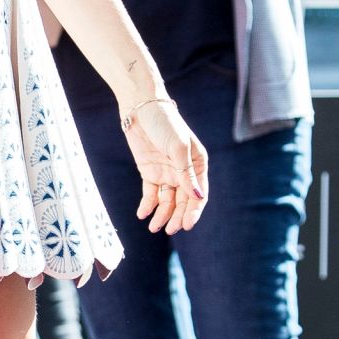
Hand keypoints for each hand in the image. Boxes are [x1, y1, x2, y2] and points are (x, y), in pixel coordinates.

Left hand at [122, 97, 207, 233]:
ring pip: (167, 201)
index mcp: (197, 164)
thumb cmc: (165, 123)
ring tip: (154, 228)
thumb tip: (197, 196)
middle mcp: (184, 171)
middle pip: (183, 201)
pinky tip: (142, 214)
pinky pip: (151, 194)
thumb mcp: (178, 147)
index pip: (199, 194)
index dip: (193, 211)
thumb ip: (186, 173)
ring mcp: (167, 173)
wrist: (140, 108)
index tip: (186, 225)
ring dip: (162, 215)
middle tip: (169, 230)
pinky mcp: (150, 172)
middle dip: (177, 217)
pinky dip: (147, 205)